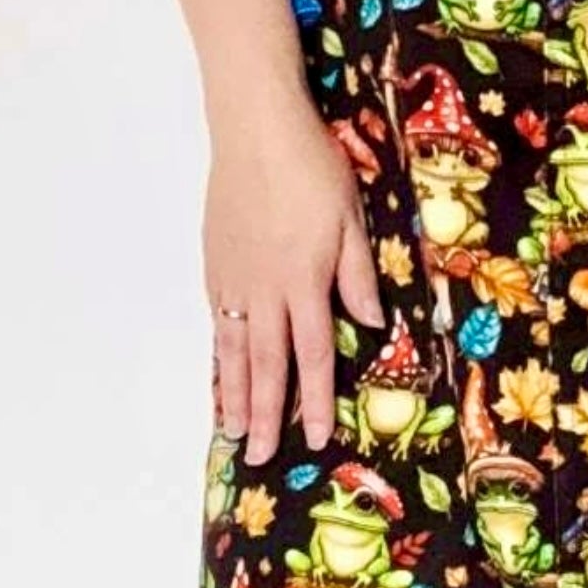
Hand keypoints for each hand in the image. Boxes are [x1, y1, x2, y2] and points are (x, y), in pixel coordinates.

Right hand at [203, 102, 385, 465]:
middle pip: (266, 365)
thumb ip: (356, 274)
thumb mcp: (351, 217)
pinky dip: (217, 355)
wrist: (255, 130)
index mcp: (306, 281)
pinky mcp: (215, 264)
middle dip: (267, 414)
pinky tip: (219, 373)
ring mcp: (235, 279)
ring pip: (233, 350)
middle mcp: (266, 290)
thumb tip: (371, 324)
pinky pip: (216, 322)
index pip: (312, 355)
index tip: (313, 437)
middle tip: (259, 457)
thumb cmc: (313, 167)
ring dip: (234, 394)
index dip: (314, 400)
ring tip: (233, 431)